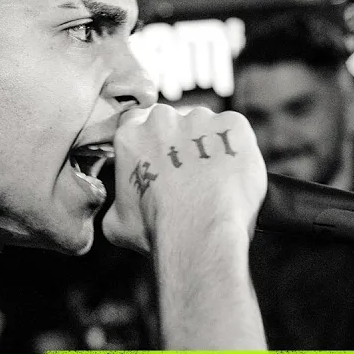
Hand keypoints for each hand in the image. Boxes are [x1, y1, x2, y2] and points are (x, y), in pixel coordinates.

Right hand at [103, 105, 265, 254]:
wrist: (200, 234)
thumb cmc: (158, 231)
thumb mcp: (117, 223)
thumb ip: (118, 201)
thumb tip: (123, 204)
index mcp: (130, 136)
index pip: (137, 123)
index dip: (152, 143)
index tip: (163, 160)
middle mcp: (162, 119)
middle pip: (174, 122)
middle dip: (181, 142)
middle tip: (191, 175)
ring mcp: (200, 119)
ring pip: (205, 126)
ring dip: (210, 146)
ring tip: (215, 180)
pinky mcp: (233, 124)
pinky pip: (235, 132)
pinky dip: (237, 149)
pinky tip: (232, 175)